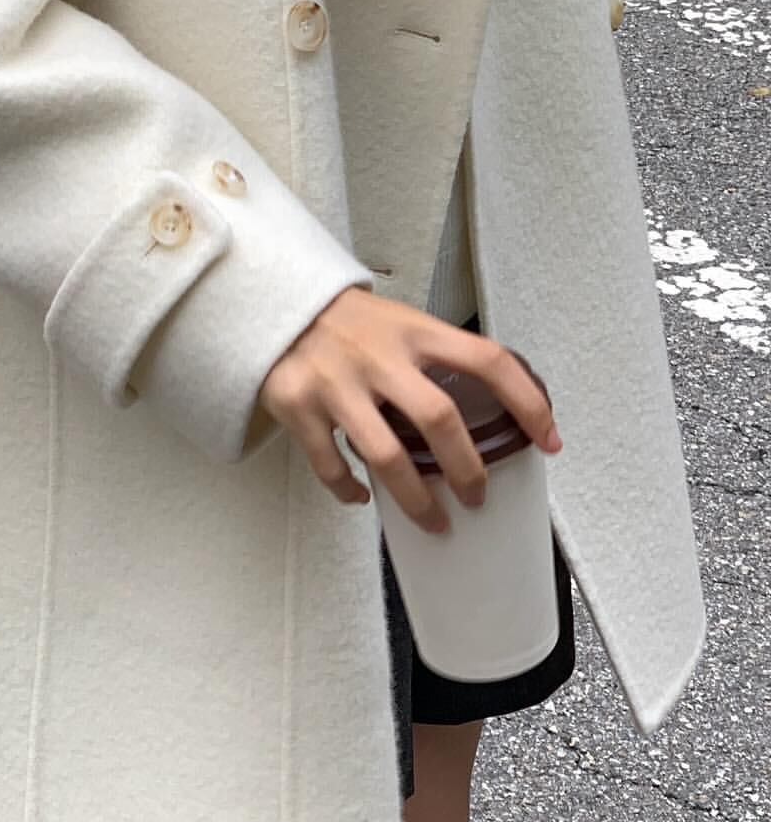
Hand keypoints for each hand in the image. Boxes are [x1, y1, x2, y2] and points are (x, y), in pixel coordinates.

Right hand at [255, 288, 561, 534]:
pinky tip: (362, 498)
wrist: (272, 298)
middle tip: (477, 497)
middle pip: (439, 419)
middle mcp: (378, 355)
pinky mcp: (297, 405)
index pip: (487, 360)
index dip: (526, 402)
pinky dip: (349, 491)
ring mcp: (336, 382)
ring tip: (434, 523)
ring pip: (385, 456)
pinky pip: (330, 465)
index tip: (550, 440)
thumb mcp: (399, 323)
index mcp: (414, 330)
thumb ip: (434, 359)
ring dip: (416, 500)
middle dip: (466, 470)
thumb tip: (489, 410)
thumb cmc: (348, 322)